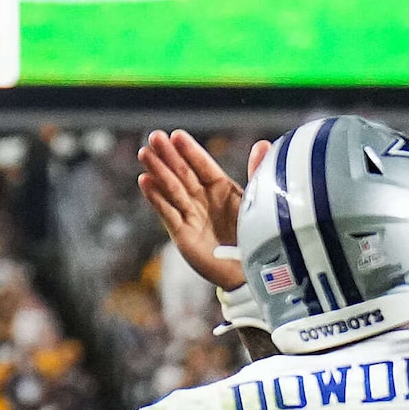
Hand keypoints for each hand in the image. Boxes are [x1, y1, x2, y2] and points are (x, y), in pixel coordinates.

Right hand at [138, 129, 259, 291]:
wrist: (251, 274)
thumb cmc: (256, 237)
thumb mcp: (257, 202)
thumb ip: (256, 173)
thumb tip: (263, 144)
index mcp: (223, 189)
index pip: (203, 165)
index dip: (190, 151)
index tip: (177, 135)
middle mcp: (204, 199)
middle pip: (183, 173)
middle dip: (168, 155)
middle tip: (154, 137)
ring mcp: (192, 215)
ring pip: (172, 189)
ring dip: (158, 171)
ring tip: (145, 153)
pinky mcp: (183, 234)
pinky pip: (167, 213)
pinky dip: (156, 198)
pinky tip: (145, 181)